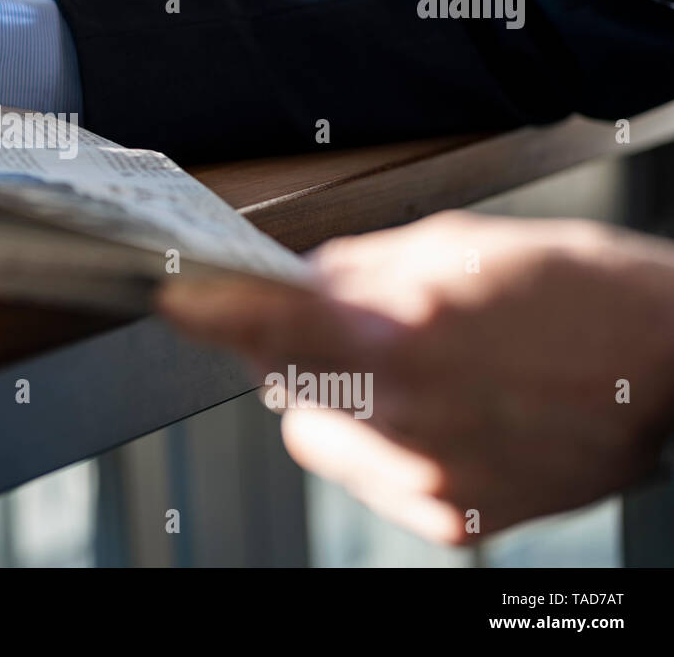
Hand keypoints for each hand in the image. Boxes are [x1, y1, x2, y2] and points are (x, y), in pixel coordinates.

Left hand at [158, 211, 673, 543]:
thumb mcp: (466, 245)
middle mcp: (413, 409)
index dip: (214, 312)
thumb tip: (296, 278)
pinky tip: (445, 410)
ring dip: (337, 397)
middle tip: (343, 326)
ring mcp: (433, 473)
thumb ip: (362, 265)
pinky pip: (372, 473)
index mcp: (410, 328)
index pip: (271, 321)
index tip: (178, 303)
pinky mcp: (455, 515)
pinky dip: (382, 440)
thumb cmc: (584, 292)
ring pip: (319, 434)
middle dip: (293, 350)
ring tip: (415, 369)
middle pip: (284, 384)